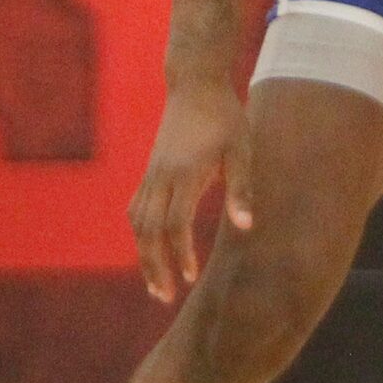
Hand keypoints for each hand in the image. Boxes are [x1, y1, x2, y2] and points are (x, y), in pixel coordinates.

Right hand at [128, 81, 253, 302]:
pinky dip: (140, 234)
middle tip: (165, 297)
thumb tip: (246, 228)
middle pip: (148, 230)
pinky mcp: (149, 171)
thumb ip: (242, 190)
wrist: (195, 84)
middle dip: (154, 266)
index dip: (180, 253)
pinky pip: (136, 209)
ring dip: (144, 255)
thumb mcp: (242, 150)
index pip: (175, 223)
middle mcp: (160, 177)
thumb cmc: (225, 117)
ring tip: (156, 285)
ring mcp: (151, 173)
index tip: (190, 278)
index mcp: (184, 173)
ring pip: (137, 223)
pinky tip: (150, 250)